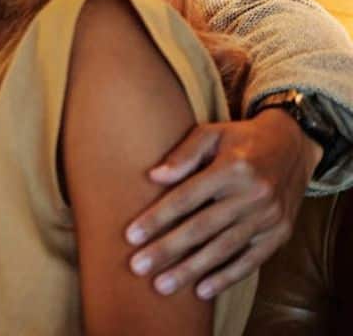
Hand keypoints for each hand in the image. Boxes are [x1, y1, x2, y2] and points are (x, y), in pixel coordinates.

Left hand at [124, 110, 321, 299]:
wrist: (293, 147)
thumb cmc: (240, 140)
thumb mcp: (212, 133)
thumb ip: (183, 154)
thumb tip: (154, 176)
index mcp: (233, 168)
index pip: (187, 198)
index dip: (158, 218)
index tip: (131, 236)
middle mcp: (254, 195)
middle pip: (202, 228)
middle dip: (168, 249)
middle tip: (138, 266)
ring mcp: (269, 217)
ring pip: (224, 249)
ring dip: (191, 269)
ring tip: (162, 285)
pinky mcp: (280, 234)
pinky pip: (251, 261)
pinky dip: (226, 277)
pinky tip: (202, 290)